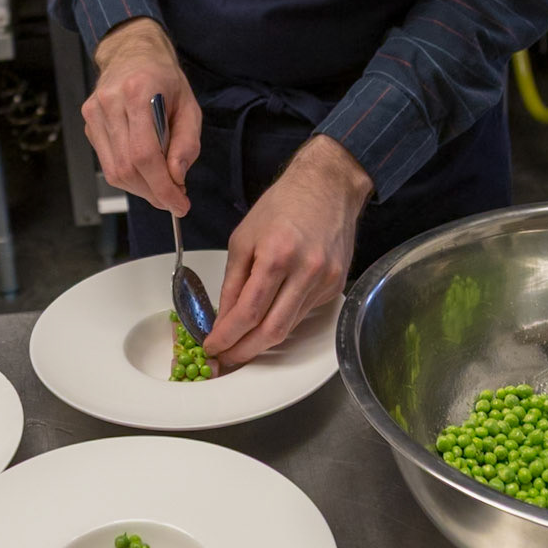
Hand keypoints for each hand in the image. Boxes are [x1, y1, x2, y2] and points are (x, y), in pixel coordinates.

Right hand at [82, 18, 200, 216]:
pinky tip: (144, 169)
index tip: (179, 204)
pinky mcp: (89, 122)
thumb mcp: (190, 106)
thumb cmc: (165, 79)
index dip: (162, 186)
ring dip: (141, 188)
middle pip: (128, 167)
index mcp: (138, 93)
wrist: (133, 52)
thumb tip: (177, 178)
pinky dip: (129, 174)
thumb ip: (187, 143)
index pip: (145, 154)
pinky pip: (108, 162)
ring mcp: (94, 112)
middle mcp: (109, 103)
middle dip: (153, 192)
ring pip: (115, 170)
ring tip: (161, 184)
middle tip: (174, 198)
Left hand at [205, 134, 371, 367]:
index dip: (227, 336)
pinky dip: (282, 321)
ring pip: (289, 327)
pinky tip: (268, 320)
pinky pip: (303, 314)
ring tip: (241, 346)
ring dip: (262, 342)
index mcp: (276, 255)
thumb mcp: (243, 238)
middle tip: (225, 360)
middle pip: (272, 330)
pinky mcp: (336, 286)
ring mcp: (325, 281)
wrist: (328, 186)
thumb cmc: (281, 206)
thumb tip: (223, 319)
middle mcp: (305, 272)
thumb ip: (233, 282)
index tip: (212, 347)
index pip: (248, 312)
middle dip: (245, 352)